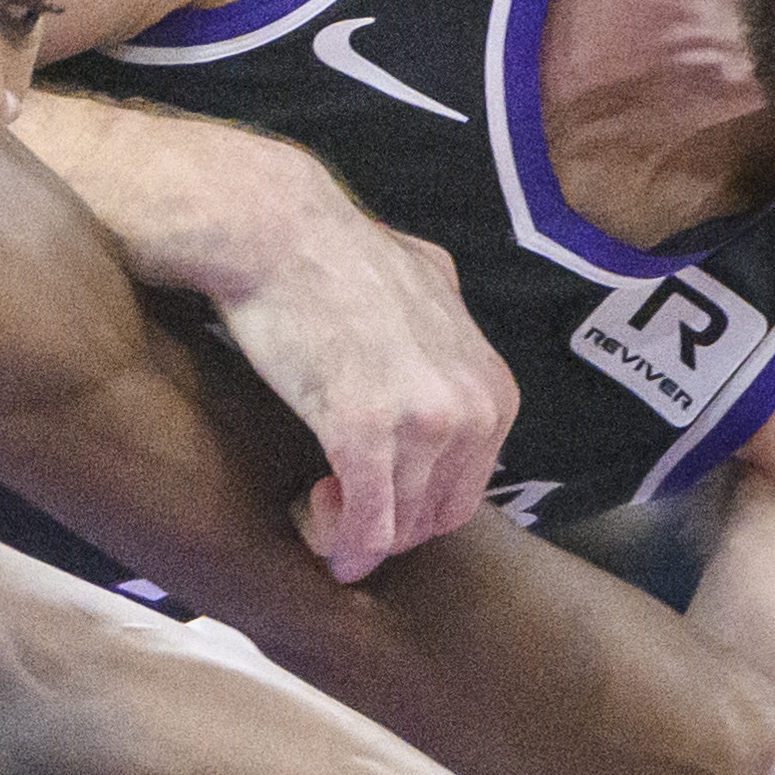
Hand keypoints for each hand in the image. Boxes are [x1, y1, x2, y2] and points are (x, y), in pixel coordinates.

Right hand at [214, 211, 515, 580]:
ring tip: (313, 499)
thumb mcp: (430, 288)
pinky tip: (311, 521)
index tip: (370, 490)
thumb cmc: (339, 254)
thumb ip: (449, 335)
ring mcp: (424, 423)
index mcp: (493, 388)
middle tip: (333, 499)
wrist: (281, 232)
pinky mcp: (366, 431)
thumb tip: (443, 349)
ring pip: (399, 528)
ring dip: (353, 532)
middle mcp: (473, 409)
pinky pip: (364, 522)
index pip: (465, 489)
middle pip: (436, 516)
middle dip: (386, 525)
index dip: (414, 503)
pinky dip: (339, 542)